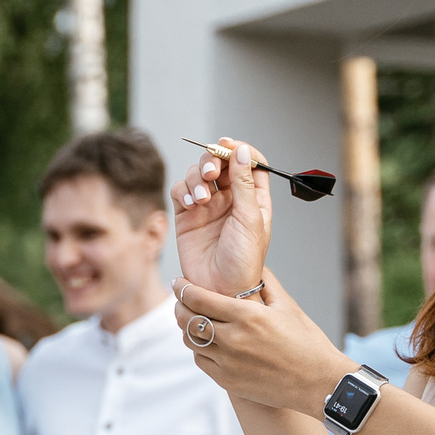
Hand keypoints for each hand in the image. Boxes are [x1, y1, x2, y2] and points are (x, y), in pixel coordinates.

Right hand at [173, 138, 274, 298]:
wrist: (219, 289)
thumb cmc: (242, 261)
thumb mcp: (249, 219)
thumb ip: (244, 183)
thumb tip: (242, 152)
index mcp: (253, 198)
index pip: (250, 162)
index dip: (240, 150)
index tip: (228, 145)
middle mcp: (230, 198)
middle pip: (221, 163)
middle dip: (213, 161)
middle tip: (211, 173)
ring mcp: (207, 206)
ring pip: (198, 174)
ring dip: (197, 178)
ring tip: (201, 198)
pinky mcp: (187, 215)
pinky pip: (181, 190)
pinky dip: (183, 190)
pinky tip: (190, 204)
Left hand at [174, 270, 353, 413]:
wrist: (318, 383)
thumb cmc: (307, 342)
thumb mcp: (288, 306)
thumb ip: (266, 283)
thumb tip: (253, 265)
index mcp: (247, 316)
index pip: (197, 298)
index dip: (182, 288)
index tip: (178, 282)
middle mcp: (233, 339)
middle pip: (187, 319)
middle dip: (179, 306)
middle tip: (181, 300)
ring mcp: (228, 363)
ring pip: (191, 341)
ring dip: (187, 328)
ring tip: (193, 320)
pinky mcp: (227, 381)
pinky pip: (201, 360)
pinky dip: (199, 349)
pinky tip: (207, 342)